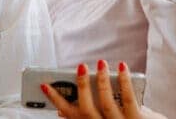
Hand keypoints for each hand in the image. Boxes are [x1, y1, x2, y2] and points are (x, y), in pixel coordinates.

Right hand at [41, 60, 166, 118]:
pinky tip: (122, 66)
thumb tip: (63, 111)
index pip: (70, 115)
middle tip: (81, 67)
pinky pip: (129, 99)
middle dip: (82, 87)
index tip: (45, 85)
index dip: (55, 100)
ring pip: (107, 103)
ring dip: (102, 80)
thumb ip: (86, 117)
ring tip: (101, 63)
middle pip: (86, 110)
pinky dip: (124, 81)